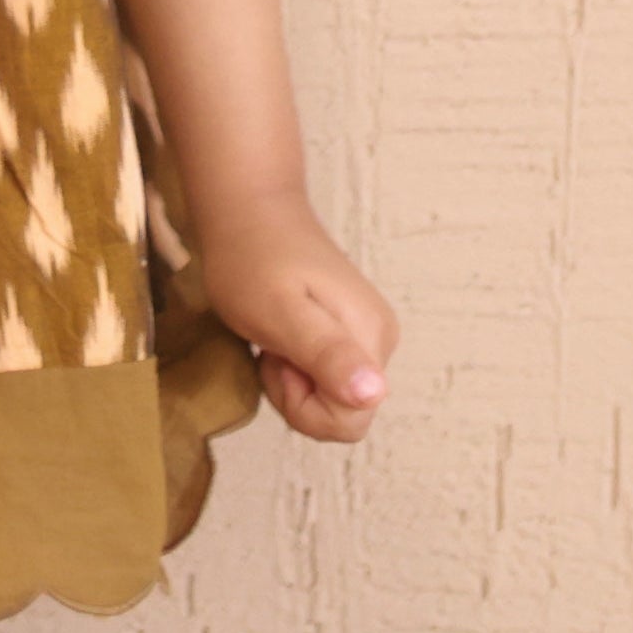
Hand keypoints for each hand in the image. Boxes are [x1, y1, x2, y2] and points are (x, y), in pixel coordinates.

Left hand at [198, 193, 395, 444]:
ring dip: (294, 383)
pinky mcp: (352, 332)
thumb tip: (374, 394)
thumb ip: (327, 355)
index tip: (278, 359)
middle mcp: (381, 340)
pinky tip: (281, 337)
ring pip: (334, 400)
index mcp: (370, 339)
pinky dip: (297, 370)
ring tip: (274, 339)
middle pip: (345, 414)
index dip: (303, 406)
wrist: (251, 210)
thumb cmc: (253, 260)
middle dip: (298, 398)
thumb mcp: (279, 313)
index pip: (350, 422)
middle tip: (273, 349)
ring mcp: (368, 335)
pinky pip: (328, 380)